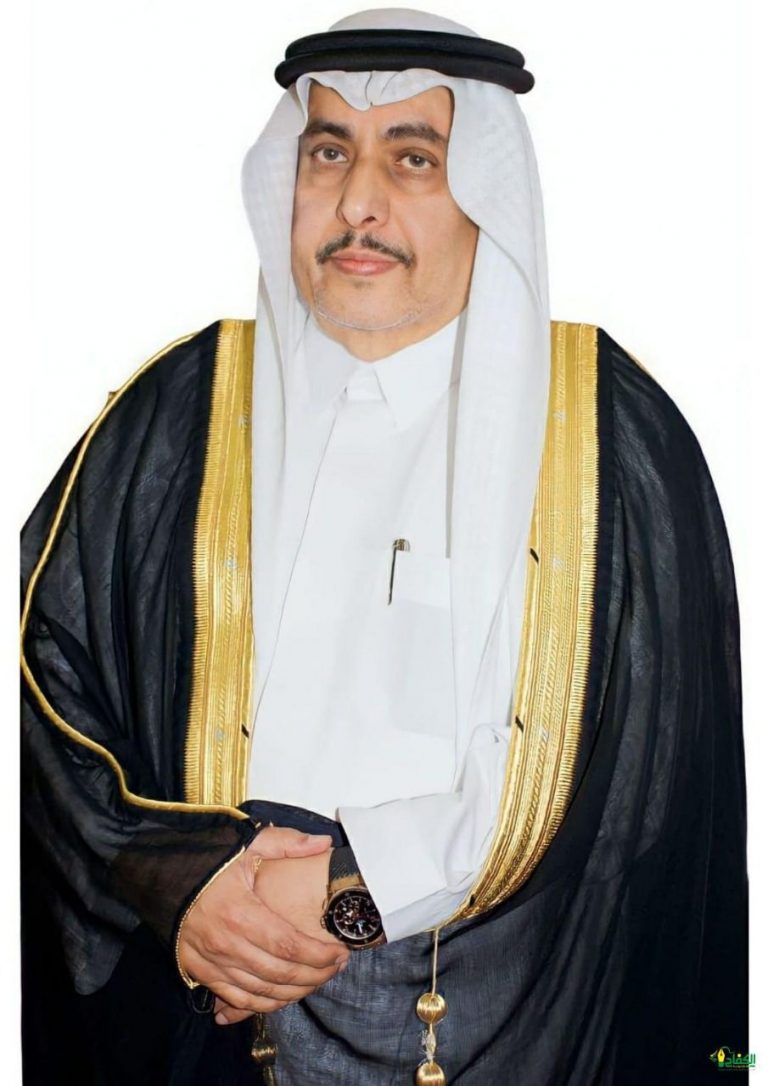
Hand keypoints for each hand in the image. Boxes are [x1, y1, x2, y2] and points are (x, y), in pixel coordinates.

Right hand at [213, 848, 342, 1025]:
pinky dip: (262, 1003)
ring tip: (317, 982)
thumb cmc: (208, 860)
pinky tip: (282, 997)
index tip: (340, 953)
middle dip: (314, 975)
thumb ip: (287, 843)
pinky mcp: (198, 971)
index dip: (318, 955)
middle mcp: (225, 943)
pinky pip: (236, 998)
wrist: (160, 874)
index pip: (289, 945)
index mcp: (240, 912)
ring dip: (293, 992)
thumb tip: (323, 842)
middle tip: (335, 969)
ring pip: (260, 991)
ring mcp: (210, 961)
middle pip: (279, 973)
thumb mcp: (246, 844)